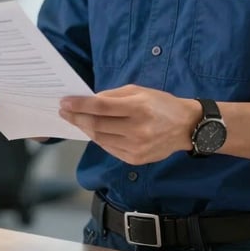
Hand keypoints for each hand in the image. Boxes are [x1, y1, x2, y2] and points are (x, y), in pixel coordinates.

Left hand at [59, 85, 200, 164]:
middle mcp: (137, 130)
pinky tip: (92, 130)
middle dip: (76, 117)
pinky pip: (109, 148)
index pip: (101, 108)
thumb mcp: (139, 91)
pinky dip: (98, 138)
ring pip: (100, 139)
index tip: (65, 102)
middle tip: (64, 111)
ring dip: (84, 128)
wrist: (185, 127)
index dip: (80, 105)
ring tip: (76, 119)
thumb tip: (89, 101)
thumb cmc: (161, 104)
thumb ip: (113, 96)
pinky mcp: (135, 160)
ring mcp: (136, 147)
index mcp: (138, 108)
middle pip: (97, 125)